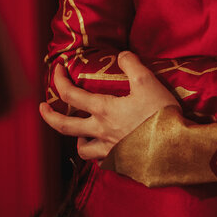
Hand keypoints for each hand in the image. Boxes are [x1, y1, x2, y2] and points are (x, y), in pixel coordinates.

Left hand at [38, 51, 175, 161]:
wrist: (174, 146)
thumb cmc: (160, 114)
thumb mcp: (148, 82)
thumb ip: (132, 65)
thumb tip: (121, 55)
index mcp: (104, 110)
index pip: (71, 95)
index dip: (59, 81)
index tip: (57, 71)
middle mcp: (101, 131)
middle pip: (65, 126)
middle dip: (49, 116)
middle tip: (42, 109)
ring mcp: (109, 149)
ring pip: (81, 149)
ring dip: (76, 139)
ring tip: (79, 133)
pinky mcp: (121, 162)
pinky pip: (102, 161)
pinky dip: (99, 154)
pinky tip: (105, 148)